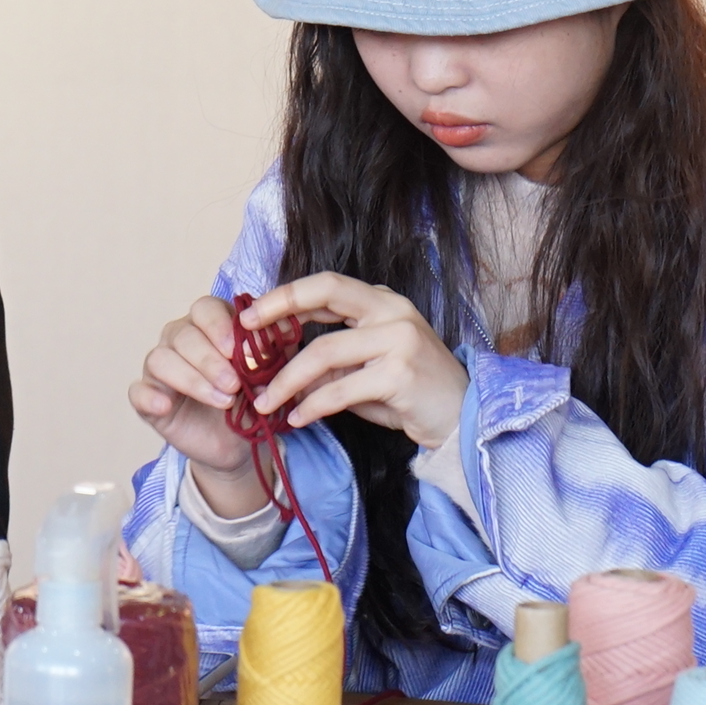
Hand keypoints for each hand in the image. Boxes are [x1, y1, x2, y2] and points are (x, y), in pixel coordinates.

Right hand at [129, 295, 269, 514]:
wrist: (240, 444)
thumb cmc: (253, 399)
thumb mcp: (274, 375)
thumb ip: (279, 349)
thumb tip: (285, 326)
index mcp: (210, 326)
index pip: (206, 309)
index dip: (221, 327)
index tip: (242, 354)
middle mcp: (180, 340)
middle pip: (184, 335)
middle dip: (210, 360)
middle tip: (234, 385)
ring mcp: (161, 369)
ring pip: (160, 359)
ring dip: (191, 379)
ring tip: (222, 401)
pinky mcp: (149, 399)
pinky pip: (138, 391)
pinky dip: (149, 397)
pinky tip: (166, 406)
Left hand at [242, 275, 468, 448]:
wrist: (461, 419)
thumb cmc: (410, 393)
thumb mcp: (365, 370)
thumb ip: (329, 363)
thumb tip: (278, 367)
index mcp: (382, 302)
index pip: (326, 285)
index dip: (285, 296)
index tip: (250, 316)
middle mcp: (392, 311)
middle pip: (325, 292)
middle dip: (278, 309)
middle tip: (244, 341)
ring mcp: (398, 339)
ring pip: (324, 351)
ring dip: (287, 380)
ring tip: (265, 403)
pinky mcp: (399, 374)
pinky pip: (341, 389)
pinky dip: (313, 405)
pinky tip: (298, 418)